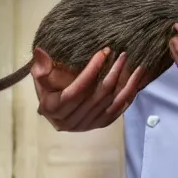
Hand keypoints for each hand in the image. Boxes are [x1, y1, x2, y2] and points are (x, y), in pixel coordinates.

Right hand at [30, 47, 145, 131]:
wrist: (55, 104)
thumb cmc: (48, 87)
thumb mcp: (41, 76)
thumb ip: (41, 66)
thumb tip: (40, 51)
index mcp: (54, 109)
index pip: (76, 91)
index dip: (91, 71)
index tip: (103, 52)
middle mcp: (70, 122)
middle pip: (97, 96)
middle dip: (112, 73)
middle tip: (123, 54)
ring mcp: (86, 125)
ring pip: (110, 103)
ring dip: (126, 83)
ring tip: (136, 65)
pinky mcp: (99, 124)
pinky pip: (118, 111)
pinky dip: (129, 96)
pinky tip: (137, 81)